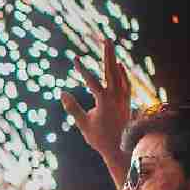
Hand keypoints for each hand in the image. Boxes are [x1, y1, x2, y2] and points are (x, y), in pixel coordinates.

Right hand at [62, 39, 131, 158]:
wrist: (120, 150)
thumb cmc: (99, 138)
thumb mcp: (83, 123)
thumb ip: (73, 107)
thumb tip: (62, 93)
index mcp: (104, 101)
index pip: (92, 80)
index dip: (82, 69)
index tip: (75, 59)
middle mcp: (116, 96)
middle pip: (112, 70)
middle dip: (108, 54)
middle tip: (106, 39)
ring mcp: (124, 98)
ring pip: (120, 75)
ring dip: (114, 61)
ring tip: (110, 48)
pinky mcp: (127, 102)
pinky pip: (126, 83)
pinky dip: (122, 73)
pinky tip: (119, 67)